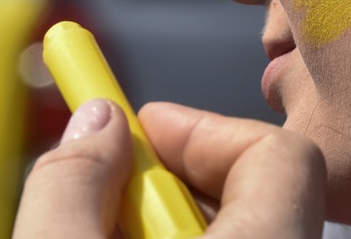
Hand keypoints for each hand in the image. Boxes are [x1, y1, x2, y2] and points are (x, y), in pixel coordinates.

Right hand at [12, 99, 325, 237]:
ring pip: (234, 235)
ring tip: (95, 234)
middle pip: (253, 194)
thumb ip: (72, 185)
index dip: (201, 130)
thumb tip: (97, 122)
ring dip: (165, 225)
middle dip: (169, 179)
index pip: (279, 154)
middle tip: (103, 192)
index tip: (136, 130)